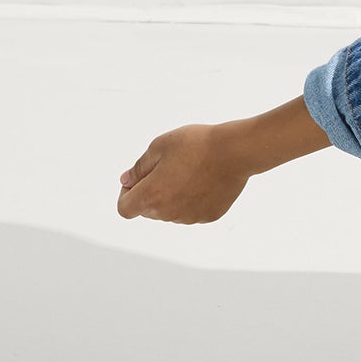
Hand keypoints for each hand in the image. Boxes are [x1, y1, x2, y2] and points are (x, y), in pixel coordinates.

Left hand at [116, 123, 251, 222]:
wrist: (236, 151)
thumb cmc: (198, 144)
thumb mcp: (160, 146)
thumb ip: (139, 167)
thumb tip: (126, 181)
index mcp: (150, 195)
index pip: (124, 208)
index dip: (127, 194)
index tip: (140, 179)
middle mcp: (167, 213)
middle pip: (148, 209)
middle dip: (153, 192)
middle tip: (171, 167)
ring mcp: (189, 217)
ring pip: (171, 211)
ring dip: (174, 196)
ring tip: (192, 171)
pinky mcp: (208, 216)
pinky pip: (193, 211)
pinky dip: (194, 199)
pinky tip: (205, 179)